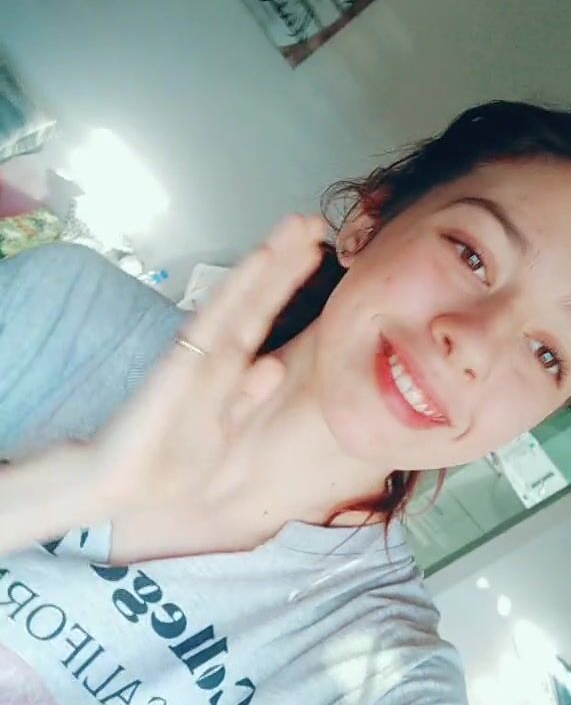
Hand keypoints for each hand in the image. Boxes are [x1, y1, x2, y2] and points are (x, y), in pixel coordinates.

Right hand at [87, 215, 325, 516]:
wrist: (120, 484)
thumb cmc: (168, 462)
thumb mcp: (221, 430)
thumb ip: (245, 399)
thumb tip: (272, 365)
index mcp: (224, 369)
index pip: (260, 318)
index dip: (287, 285)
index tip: (316, 253)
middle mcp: (214, 352)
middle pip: (256, 300)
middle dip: (286, 261)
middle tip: (314, 220)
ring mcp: (199, 352)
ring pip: (242, 299)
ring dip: (270, 261)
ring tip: (297, 224)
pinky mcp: (184, 361)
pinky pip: (218, 318)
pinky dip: (241, 287)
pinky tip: (262, 259)